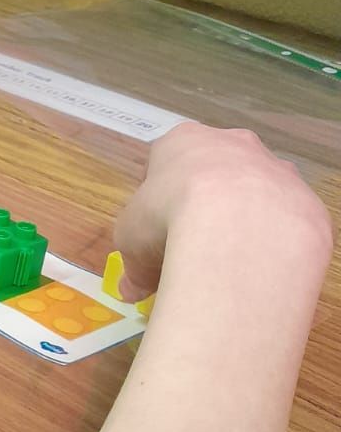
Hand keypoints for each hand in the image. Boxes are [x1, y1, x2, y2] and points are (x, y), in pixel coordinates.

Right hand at [113, 123, 330, 301]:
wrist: (236, 225)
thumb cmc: (167, 216)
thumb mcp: (131, 243)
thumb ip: (134, 263)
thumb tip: (132, 290)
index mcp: (182, 141)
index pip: (166, 162)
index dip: (158, 199)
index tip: (155, 230)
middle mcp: (230, 143)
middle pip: (215, 171)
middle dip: (204, 203)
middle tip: (192, 243)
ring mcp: (271, 165)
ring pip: (254, 191)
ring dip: (241, 218)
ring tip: (227, 259)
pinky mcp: (301, 194)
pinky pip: (282, 217)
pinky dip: (270, 238)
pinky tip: (256, 263)